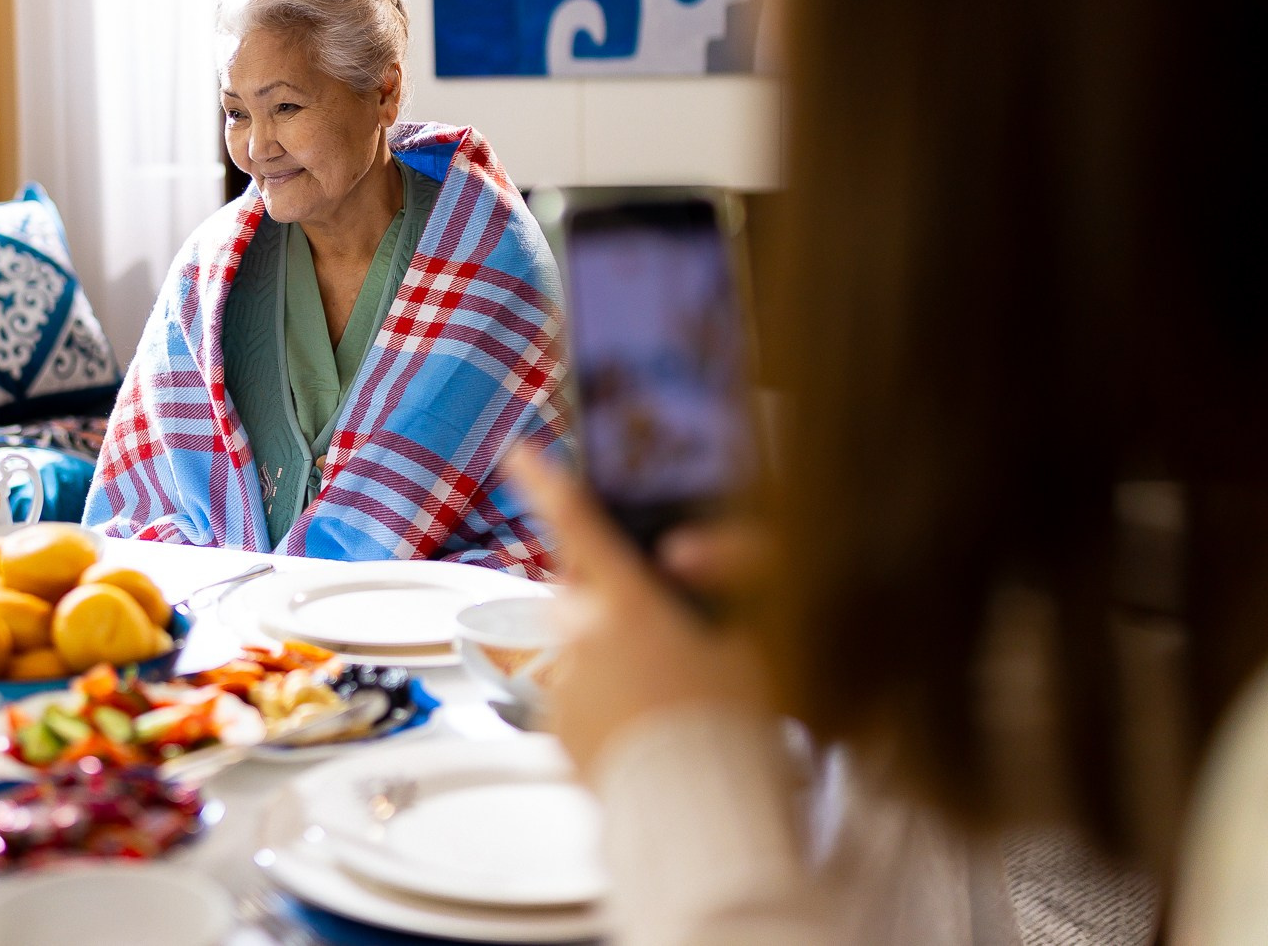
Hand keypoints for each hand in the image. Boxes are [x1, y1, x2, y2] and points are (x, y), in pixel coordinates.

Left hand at [508, 449, 769, 780]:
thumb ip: (722, 587)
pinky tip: (644, 730)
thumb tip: (686, 557)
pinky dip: (601, 703)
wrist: (699, 815)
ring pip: (579, 647)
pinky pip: (576, 698)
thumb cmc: (731, 730)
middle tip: (653, 631)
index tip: (518, 453)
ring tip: (665, 700)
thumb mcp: (750, 645)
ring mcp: (568, 684)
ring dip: (606, 656)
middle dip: (601, 596)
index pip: (580, 525)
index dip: (546, 483)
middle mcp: (586, 637)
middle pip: (579, 592)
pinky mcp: (558, 730)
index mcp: (631, 604)